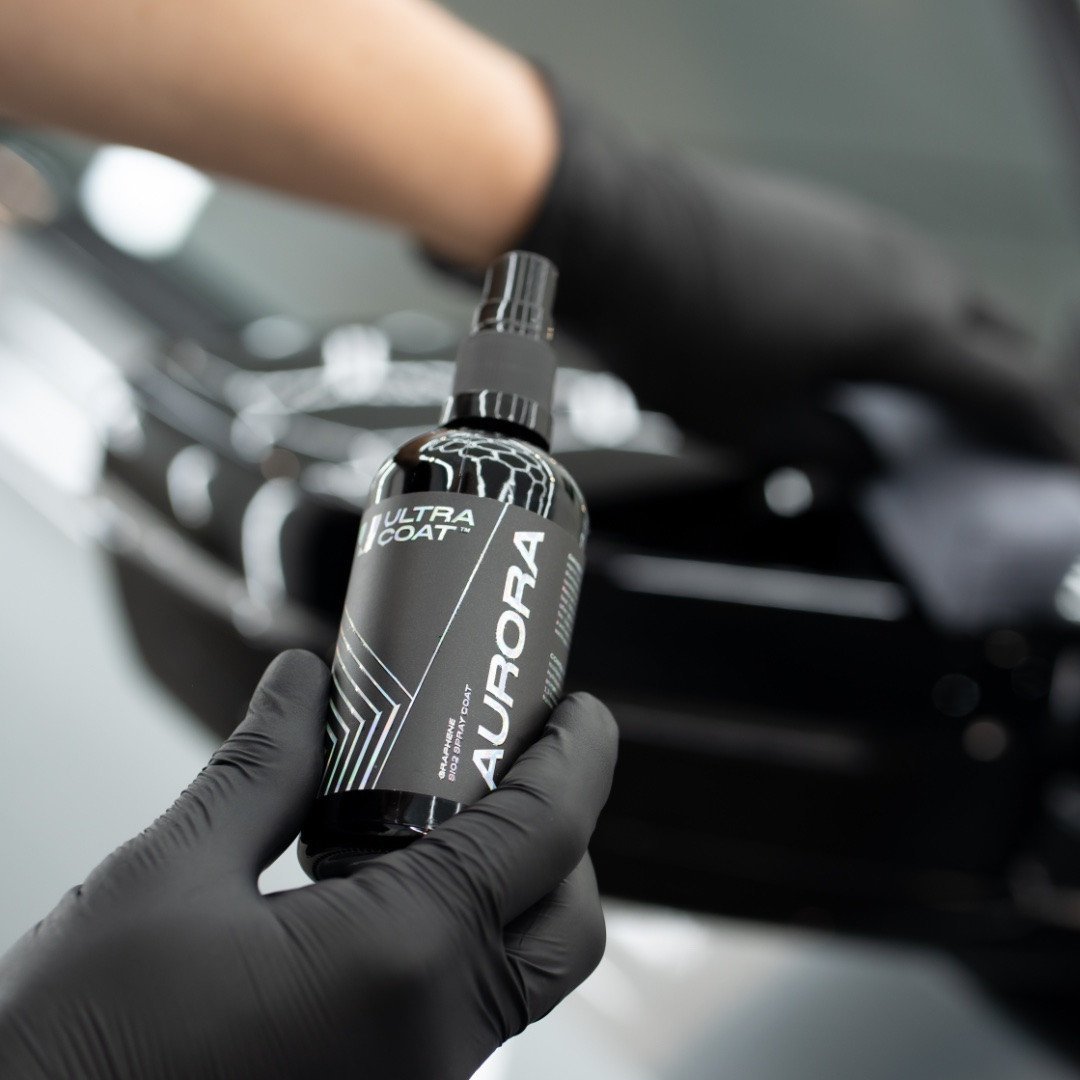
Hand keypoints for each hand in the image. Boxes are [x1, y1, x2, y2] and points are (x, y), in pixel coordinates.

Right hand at [0, 651, 617, 1079]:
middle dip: (564, 833)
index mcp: (399, 961)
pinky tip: (397, 885)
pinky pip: (466, 1010)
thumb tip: (305, 684)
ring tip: (452, 812)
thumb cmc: (77, 1048)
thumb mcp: (167, 878)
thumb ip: (263, 771)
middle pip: (566, 921)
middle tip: (514, 763)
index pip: (545, 835)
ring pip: (524, 973)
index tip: (579, 708)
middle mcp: (432, 1037)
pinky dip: (467, 935)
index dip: (578, 756)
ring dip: (516, 885)